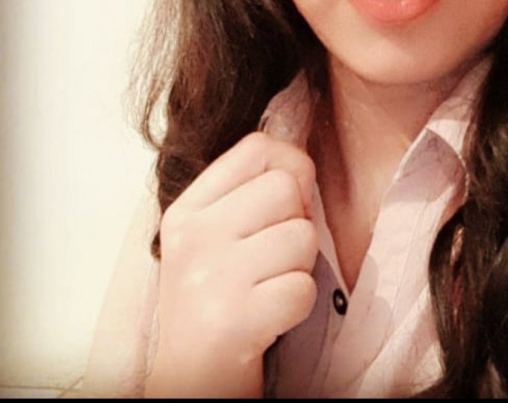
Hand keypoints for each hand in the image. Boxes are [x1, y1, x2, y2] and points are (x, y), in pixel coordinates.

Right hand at [145, 132, 317, 397]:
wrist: (193, 374)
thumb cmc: (215, 298)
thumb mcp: (214, 235)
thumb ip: (248, 193)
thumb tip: (301, 158)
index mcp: (188, 208)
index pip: (257, 148)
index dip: (290, 166)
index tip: (284, 201)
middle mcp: (193, 235)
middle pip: (287, 187)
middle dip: (297, 223)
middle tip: (273, 255)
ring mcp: (210, 276)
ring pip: (302, 237)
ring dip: (298, 267)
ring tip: (267, 286)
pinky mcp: (232, 319)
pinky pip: (303, 288)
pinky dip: (297, 305)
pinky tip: (268, 316)